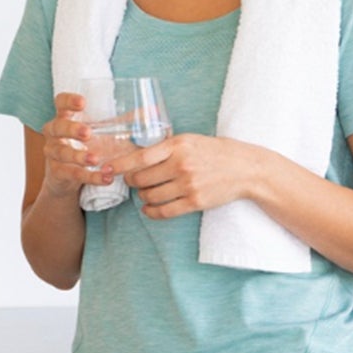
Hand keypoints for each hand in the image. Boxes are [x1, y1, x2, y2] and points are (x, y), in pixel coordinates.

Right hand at [38, 92, 117, 199]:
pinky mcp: (57, 172)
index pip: (60, 102)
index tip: (83, 103)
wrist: (69, 177)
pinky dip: (89, 176)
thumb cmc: (90, 146)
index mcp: (65, 117)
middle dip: (71, 129)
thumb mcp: (104, 133)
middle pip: (56, 126)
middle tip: (88, 133)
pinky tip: (105, 178)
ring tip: (96, 160)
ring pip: (61, 152)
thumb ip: (124, 122)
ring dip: (78, 156)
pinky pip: (72, 173)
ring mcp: (53, 153)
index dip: (68, 101)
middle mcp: (54, 133)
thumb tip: (152, 111)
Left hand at [105, 133, 264, 219]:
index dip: (119, 165)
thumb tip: (134, 154)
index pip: (139, 157)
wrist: (246, 168)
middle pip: (141, 179)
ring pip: (150, 196)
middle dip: (131, 181)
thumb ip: (165, 147)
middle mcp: (181, 165)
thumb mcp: (189, 140)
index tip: (106, 169)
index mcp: (177, 146)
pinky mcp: (195, 202)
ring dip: (142, 196)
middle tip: (132, 180)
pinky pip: (165, 211)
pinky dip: (152, 212)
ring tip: (144, 192)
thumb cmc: (214, 151)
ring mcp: (188, 185)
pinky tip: (149, 209)